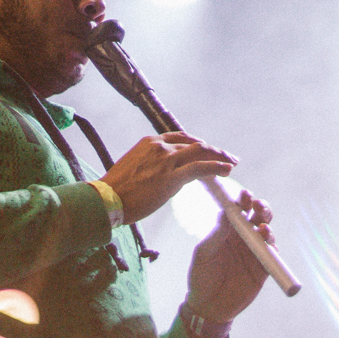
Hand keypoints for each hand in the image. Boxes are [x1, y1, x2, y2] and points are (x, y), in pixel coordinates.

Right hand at [99, 132, 235, 222]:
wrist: (106, 199)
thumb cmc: (116, 190)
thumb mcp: (134, 168)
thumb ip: (151, 166)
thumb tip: (163, 176)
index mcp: (149, 142)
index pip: (180, 138)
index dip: (196, 143)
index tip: (206, 149)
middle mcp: (160, 147)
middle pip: (194, 143)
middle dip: (213, 149)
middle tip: (227, 156)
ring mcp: (167, 160)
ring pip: (201, 152)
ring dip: (220, 156)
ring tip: (232, 163)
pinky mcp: (172, 177)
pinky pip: (201, 168)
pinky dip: (217, 167)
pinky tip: (227, 170)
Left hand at [187, 189, 275, 323]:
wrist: (209, 306)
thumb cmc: (201, 277)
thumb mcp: (204, 253)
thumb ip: (216, 234)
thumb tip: (226, 212)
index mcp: (228, 231)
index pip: (240, 210)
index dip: (244, 201)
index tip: (245, 195)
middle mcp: (244, 238)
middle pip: (258, 218)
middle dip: (262, 209)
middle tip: (258, 206)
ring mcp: (255, 253)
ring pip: (267, 234)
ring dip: (267, 227)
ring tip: (263, 227)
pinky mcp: (263, 269)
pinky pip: (272, 255)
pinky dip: (272, 248)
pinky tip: (268, 243)